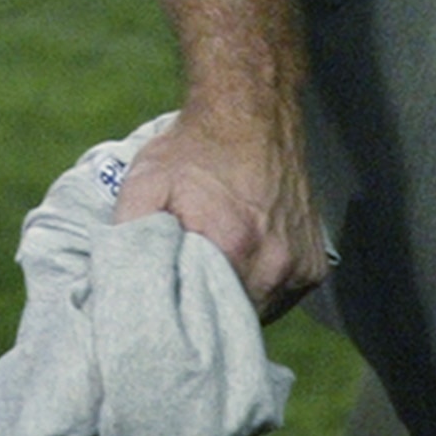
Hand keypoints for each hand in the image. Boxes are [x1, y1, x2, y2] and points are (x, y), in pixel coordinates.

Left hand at [112, 100, 327, 321]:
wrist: (251, 113)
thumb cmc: (194, 147)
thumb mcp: (145, 181)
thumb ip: (130, 233)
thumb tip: (119, 281)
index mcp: (232, 246)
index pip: (205, 321)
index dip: (185, 322)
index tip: (169, 314)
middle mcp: (274, 263)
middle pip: (234, 320)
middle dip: (209, 314)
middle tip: (187, 293)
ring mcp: (300, 266)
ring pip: (261, 311)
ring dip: (237, 301)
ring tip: (215, 271)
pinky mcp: (316, 264)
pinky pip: (283, 295)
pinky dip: (260, 287)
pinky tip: (242, 260)